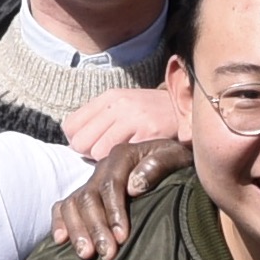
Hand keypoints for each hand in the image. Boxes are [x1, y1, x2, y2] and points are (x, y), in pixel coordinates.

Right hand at [48, 139, 184, 259]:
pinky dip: (59, 222)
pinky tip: (61, 241)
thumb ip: (158, 165)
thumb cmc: (177, 163)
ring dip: (77, 231)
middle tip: (106, 254)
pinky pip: (63, 206)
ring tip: (86, 255)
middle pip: (88, 198)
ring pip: (72, 204)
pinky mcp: (85, 196)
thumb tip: (133, 186)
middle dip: (95, 228)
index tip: (122, 237)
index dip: (113, 212)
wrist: (173, 164)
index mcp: (122, 156)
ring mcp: (91, 182)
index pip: (110, 185)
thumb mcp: (176, 158)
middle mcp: (102, 168)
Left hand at [63, 78, 190, 160]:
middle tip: (106, 157)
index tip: (92, 147)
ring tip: (122, 158)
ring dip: (106, 161)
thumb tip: (75, 141)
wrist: (189, 108)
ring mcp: (133, 116)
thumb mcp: (124, 106)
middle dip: (89, 154)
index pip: (70, 126)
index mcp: (108, 97)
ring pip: (97, 151)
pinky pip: (120, 155)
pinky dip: (124, 162)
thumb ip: (100, 119)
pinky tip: (135, 159)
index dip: (78, 142)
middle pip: (80, 142)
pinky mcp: (149, 131)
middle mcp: (118, 104)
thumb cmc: (152, 113)